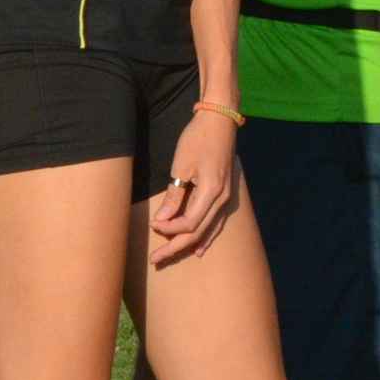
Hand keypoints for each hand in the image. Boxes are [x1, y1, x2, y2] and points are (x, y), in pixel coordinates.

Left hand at [148, 111, 240, 266]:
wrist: (220, 120)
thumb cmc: (198, 139)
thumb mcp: (181, 166)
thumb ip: (174, 196)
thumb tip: (163, 221)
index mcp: (211, 192)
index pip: (189, 223)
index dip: (169, 229)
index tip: (153, 226)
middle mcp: (222, 199)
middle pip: (198, 233)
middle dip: (176, 247)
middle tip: (156, 259)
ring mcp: (227, 197)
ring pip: (208, 230)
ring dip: (189, 244)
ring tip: (172, 256)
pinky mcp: (225, 193)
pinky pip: (216, 222)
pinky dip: (206, 236)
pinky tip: (200, 247)